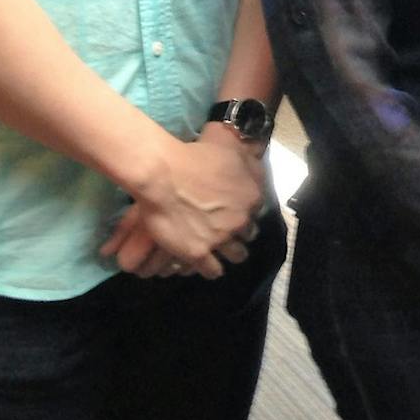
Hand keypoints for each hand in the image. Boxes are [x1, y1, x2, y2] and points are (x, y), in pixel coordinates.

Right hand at [110, 131, 262, 278]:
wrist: (163, 175)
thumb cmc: (193, 156)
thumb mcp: (229, 149)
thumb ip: (245, 161)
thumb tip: (253, 159)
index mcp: (251, 195)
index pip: (256, 210)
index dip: (246, 210)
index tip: (238, 211)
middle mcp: (241, 220)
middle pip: (248, 233)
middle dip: (241, 232)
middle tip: (230, 230)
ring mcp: (221, 238)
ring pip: (236, 255)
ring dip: (231, 254)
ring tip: (224, 253)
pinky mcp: (199, 253)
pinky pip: (213, 269)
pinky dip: (212, 269)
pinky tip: (210, 267)